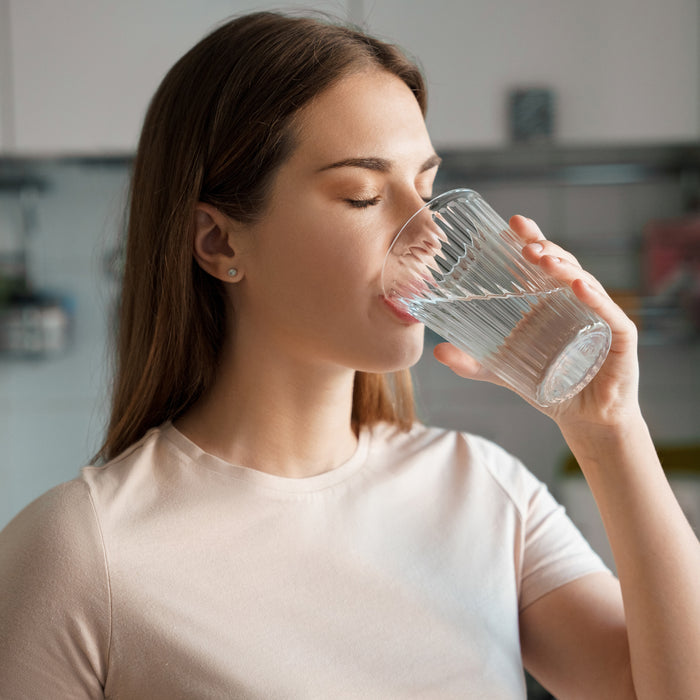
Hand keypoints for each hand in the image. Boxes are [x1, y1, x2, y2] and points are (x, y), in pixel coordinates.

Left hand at [433, 215, 641, 431]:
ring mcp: (600, 316)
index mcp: (550, 301)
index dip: (530, 240)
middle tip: (524, 243)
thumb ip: (471, 362)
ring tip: (544, 259)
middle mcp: (576, 302)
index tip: (512, 223)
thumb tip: (437, 351)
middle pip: (563, 265)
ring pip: (585, 282)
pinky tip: (579, 286)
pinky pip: (609, 313)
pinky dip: (595, 298)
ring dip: (565, 268)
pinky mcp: (619, 338)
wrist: (584, 418)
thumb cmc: (548, 385)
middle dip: (545, 249)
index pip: (542, 263)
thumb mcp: (501, 371)